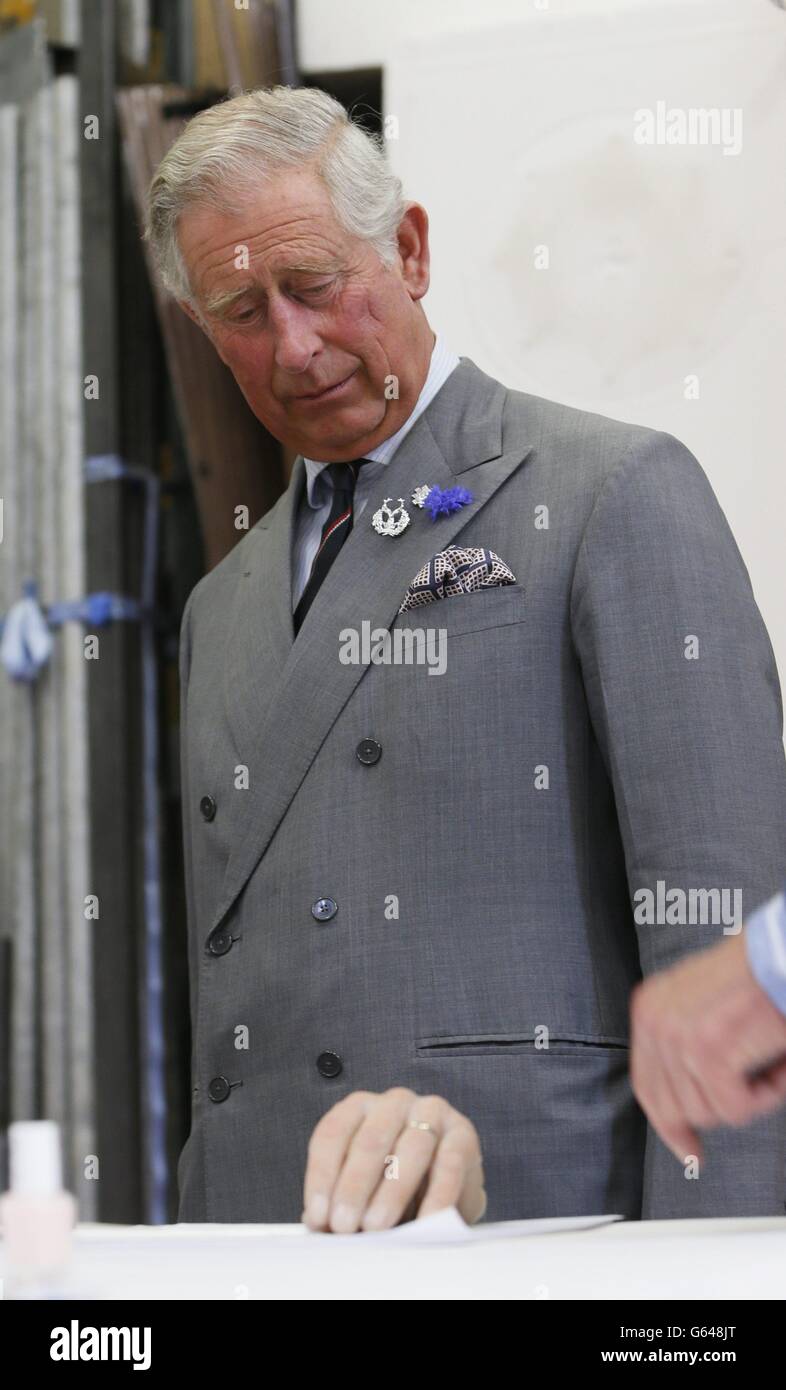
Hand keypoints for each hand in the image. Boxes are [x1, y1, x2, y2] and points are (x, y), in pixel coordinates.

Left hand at [301, 1087, 485, 1232]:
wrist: (445, 1186)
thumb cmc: (393, 1184)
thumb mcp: (363, 1187)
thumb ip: (342, 1201)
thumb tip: (320, 1226)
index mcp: (359, 1108)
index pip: (333, 1135)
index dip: (322, 1177)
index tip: (318, 1217)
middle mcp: (393, 1103)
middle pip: (370, 1140)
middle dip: (354, 1186)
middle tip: (344, 1226)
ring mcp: (431, 1112)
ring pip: (411, 1148)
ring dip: (391, 1192)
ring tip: (376, 1228)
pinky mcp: (463, 1134)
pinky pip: (449, 1165)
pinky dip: (437, 1197)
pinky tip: (425, 1224)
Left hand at [630, 932, 785, 1162]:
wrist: (785, 957)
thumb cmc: (760, 978)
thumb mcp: (703, 1006)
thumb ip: (685, 1046)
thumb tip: (686, 1109)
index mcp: (650, 1008)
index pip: (647, 1086)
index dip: (669, 1126)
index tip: (689, 1151)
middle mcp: (654, 1021)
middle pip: (673, 1108)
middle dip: (717, 1109)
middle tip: (752, 1091)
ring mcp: (677, 1038)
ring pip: (709, 1113)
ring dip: (750, 1095)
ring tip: (769, 1057)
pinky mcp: (706, 1053)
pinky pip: (736, 1109)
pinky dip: (768, 1094)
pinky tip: (778, 1062)